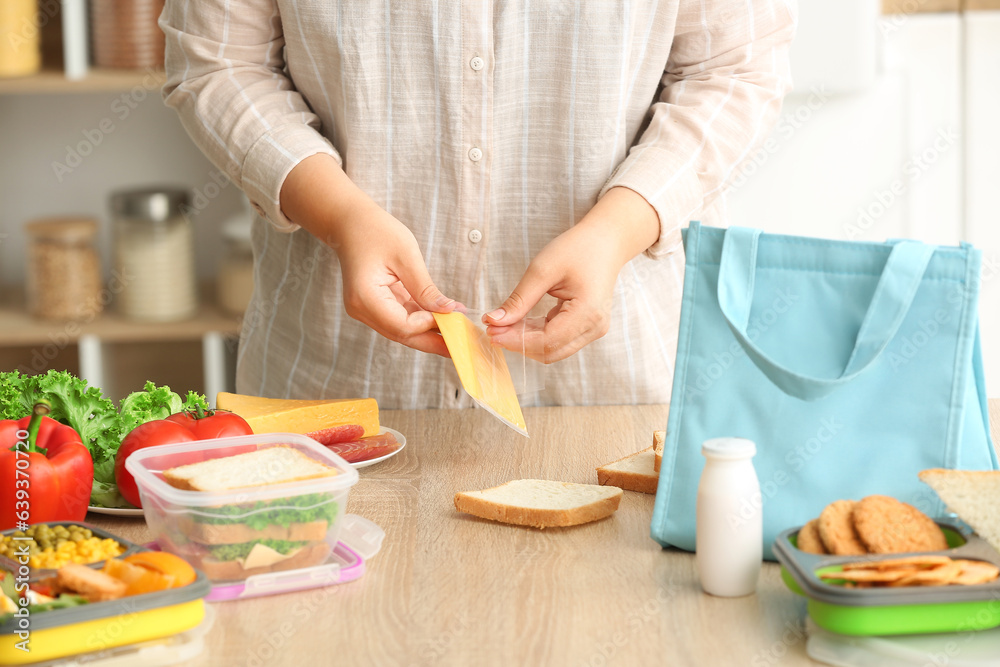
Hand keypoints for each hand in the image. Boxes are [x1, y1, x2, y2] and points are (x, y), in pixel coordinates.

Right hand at [280, 155, 458, 356]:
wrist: (349, 223)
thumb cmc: (376, 231)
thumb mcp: (406, 256)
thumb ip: (425, 288)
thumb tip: (449, 312)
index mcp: (365, 297)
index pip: (402, 325)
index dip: (429, 325)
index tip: (455, 318)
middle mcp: (361, 310)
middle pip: (402, 334)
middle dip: (433, 341)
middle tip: (462, 345)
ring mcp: (366, 310)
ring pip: (402, 331)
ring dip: (429, 333)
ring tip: (457, 334)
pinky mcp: (374, 306)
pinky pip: (400, 319)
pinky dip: (421, 321)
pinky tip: (443, 320)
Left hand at [483, 187, 659, 362]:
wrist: (605, 242)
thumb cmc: (577, 249)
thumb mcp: (543, 269)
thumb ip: (519, 300)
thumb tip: (494, 321)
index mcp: (588, 313)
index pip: (547, 341)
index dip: (516, 340)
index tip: (491, 331)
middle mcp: (595, 327)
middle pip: (550, 351)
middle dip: (519, 343)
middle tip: (492, 329)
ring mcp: (593, 330)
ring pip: (553, 349)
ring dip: (526, 341)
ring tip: (503, 325)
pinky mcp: (587, 327)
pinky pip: (558, 340)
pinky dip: (536, 335)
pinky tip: (519, 322)